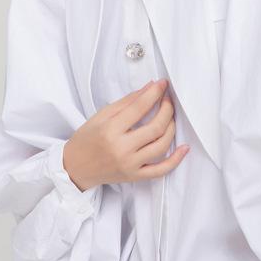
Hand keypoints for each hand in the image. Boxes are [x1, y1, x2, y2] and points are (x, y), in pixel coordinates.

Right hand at [63, 80, 189, 191]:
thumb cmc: (87, 139)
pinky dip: (175, 160)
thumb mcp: (102, 115)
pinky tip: (184, 148)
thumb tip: (149, 88)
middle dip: (167, 109)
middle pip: (155, 127)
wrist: (76, 168)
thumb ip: (127, 102)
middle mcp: (122, 149)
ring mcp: (130, 165)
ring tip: (170, 118)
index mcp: (111, 130)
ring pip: (162, 146)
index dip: (154, 93)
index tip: (162, 84)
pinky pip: (161, 171)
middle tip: (168, 100)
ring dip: (171, 128)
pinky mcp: (135, 176)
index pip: (139, 108)